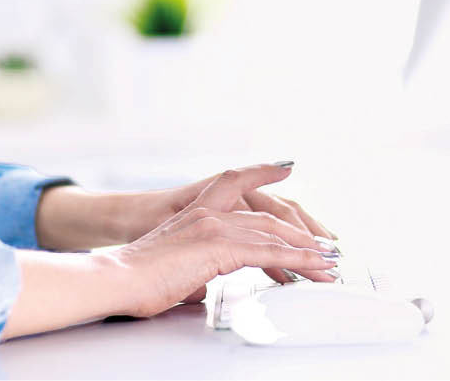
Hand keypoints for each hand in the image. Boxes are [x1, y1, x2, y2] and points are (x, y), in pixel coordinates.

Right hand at [109, 164, 338, 316]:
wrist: (118, 277)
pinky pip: (269, 251)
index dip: (262, 173)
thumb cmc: (137, 277)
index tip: (285, 166)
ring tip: (330, 264)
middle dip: (302, 231)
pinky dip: (298, 260)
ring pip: (274, 233)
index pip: (237, 185)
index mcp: (196, 212)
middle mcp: (208, 212)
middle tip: (327, 245)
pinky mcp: (219, 245)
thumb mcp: (172, 264)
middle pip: (267, 213)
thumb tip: (201, 282)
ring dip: (308, 251)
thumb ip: (194, 266)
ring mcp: (214, 225)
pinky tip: (315, 267)